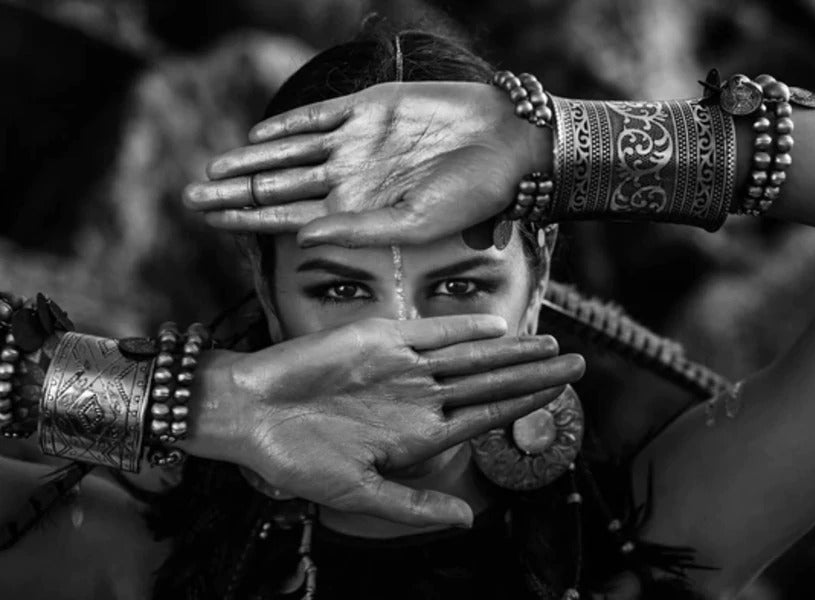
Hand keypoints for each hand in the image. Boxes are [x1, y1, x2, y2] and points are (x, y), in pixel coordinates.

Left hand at [183, 82, 551, 246]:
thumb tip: (301, 241)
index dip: (245, 221)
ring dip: (250, 162)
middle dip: (233, 193)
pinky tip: (258, 136)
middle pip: (277, 188)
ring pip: (289, 154)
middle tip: (188, 196)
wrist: (508, 143)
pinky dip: (288, 125)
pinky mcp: (371, 109)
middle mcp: (350, 179)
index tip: (207, 223)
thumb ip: (358, 231)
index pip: (287, 220)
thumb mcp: (416, 224)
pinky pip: (319, 118)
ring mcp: (357, 143)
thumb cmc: (472, 195)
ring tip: (211, 169)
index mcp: (357, 212)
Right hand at [188, 314, 583, 527]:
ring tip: (550, 343)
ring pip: (468, 355)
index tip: (561, 397)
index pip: (485, 415)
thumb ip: (414, 503)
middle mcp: (418, 397)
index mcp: (419, 434)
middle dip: (533, 374)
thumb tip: (469, 520)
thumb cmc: (297, 458)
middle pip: (488, 381)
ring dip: (509, 349)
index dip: (524, 405)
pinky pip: (429, 332)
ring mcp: (402, 366)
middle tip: (577, 364)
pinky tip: (497, 326)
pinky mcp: (378, 339)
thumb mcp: (359, 492)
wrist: (250, 411)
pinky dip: (462, 328)